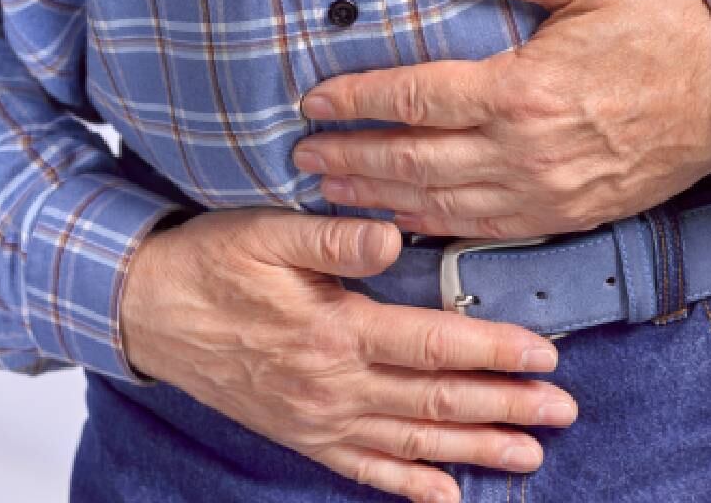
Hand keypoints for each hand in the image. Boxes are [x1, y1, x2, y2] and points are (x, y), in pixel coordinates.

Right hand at [121, 208, 576, 502]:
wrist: (147, 312)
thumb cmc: (212, 264)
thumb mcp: (268, 233)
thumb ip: (335, 236)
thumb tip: (395, 237)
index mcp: (334, 331)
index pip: (433, 347)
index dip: (494, 351)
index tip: (545, 356)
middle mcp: (332, 386)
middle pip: (435, 401)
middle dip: (505, 408)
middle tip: (563, 411)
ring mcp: (317, 419)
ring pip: (411, 441)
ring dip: (473, 449)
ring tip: (527, 456)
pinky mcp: (300, 434)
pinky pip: (362, 469)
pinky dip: (405, 484)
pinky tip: (442, 496)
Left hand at [291, 0, 710, 238]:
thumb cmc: (662, 30)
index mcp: (523, 88)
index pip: (415, 98)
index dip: (357, 100)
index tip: (313, 101)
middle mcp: (525, 149)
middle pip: (413, 159)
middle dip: (350, 157)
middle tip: (303, 155)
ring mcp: (544, 191)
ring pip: (439, 202)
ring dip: (378, 198)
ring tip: (331, 191)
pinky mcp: (564, 215)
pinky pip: (483, 230)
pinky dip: (432, 227)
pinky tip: (399, 222)